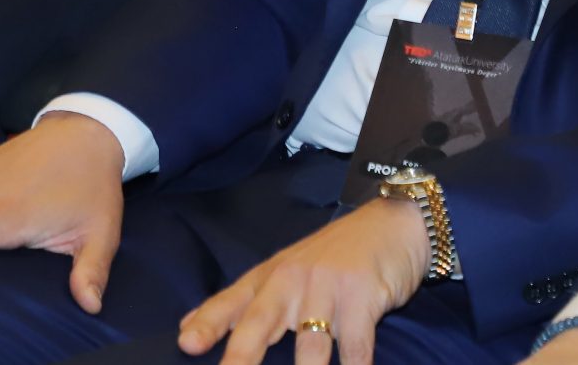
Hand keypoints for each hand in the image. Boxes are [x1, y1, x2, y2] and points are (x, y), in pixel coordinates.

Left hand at [174, 196, 432, 364]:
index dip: (207, 323)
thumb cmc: (334, 258)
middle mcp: (291, 281)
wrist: (391, 225)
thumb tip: (186, 328)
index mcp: (268, 278)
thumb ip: (243, 303)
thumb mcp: (284, 273)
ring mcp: (326, 287)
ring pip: (310, 345)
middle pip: (261, 322)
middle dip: (242, 354)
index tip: (186, 343)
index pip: (231, 302)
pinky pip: (354, 347)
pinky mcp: (361, 296)